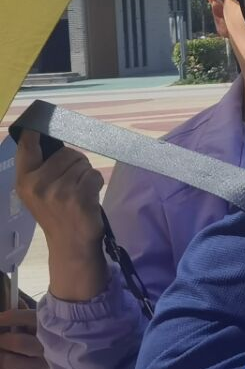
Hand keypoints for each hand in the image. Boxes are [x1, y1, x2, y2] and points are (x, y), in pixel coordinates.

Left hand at [0, 309, 49, 368]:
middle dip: (1, 340)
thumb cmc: (33, 336)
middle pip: (17, 342)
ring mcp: (40, 367)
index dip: (6, 319)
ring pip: (8, 361)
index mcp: (48, 328)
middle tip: (0, 340)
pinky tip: (2, 366)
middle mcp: (48, 348)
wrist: (45, 364)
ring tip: (2, 353)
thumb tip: (12, 299)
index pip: (24, 319)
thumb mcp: (29, 323)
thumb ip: (19, 312)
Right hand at [14, 132, 105, 256]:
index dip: (35, 133)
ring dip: (86, 174)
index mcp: (24, 180)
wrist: (70, 243)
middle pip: (67, 153)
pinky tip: (88, 197)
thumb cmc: (56, 213)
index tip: (39, 125)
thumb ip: (40, 168)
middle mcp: (38, 183)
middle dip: (75, 162)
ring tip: (79, 191)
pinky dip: (96, 182)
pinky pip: (94, 175)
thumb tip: (47, 135)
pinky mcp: (79, 197)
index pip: (27, 147)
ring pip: (83, 163)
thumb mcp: (37, 192)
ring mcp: (59, 190)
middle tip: (73, 181)